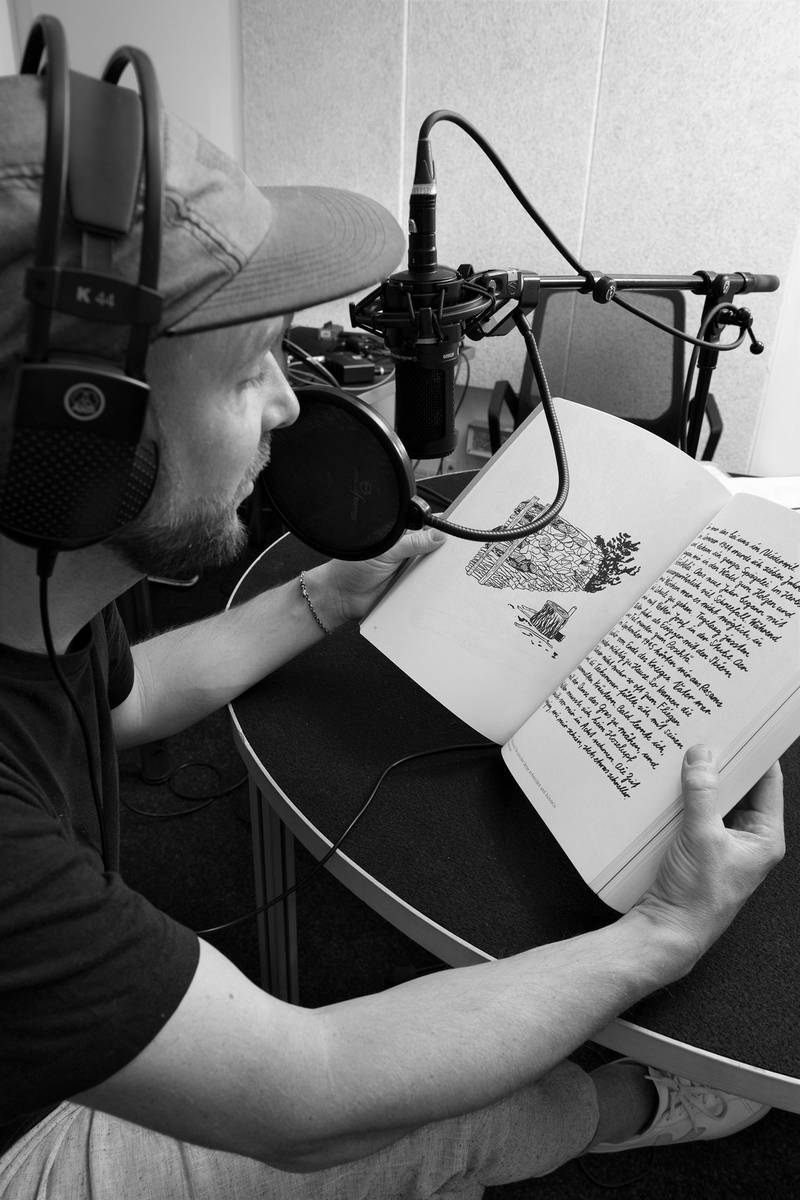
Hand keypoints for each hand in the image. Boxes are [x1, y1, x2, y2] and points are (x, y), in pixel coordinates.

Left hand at [306, 528, 446, 625]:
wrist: (341, 596)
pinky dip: (435, 592)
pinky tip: (441, 591)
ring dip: (443, 574)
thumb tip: (438, 535)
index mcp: (404, 539)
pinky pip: (427, 591)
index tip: (459, 532)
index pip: (429, 530)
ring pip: (435, 572)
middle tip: (462, 555)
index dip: (444, 529)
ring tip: (454, 572)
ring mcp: (411, 574)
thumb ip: (412, 543)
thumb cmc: (355, 567)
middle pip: (437, 552)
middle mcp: (410, 555)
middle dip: (449, 554)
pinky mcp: (411, 592)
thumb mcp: (386, 551)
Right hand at [635, 746, 784, 963]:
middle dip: (723, 762)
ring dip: (701, 779)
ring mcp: (722, 841)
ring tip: (686, 754)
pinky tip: (669, 783)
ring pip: (715, 798)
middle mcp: (747, 838)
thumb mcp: (702, 838)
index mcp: (764, 837)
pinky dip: (685, 796)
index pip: (768, 783)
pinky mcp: (698, 845)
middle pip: (740, 787)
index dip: (757, 753)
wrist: (667, 930)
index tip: (743, 727)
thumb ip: (702, 794)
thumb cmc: (697, 898)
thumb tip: (702, 757)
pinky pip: (696, 811)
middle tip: (708, 734)